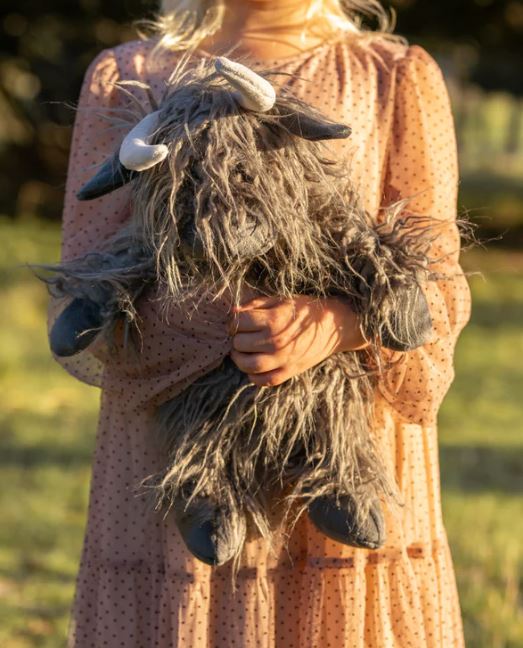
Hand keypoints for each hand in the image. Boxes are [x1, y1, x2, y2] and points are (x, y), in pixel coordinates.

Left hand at [227, 294, 368, 386]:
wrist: (333, 327)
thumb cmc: (305, 310)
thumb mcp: (281, 300)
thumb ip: (256, 304)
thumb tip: (233, 312)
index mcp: (273, 320)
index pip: (239, 323)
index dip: (234, 321)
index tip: (238, 320)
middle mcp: (276, 342)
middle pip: (239, 344)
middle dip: (236, 338)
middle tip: (241, 334)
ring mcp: (282, 360)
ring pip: (247, 365)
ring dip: (239, 358)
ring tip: (242, 350)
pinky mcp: (288, 372)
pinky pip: (262, 381)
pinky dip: (253, 375)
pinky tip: (255, 365)